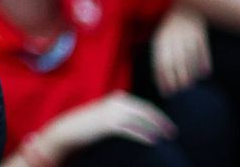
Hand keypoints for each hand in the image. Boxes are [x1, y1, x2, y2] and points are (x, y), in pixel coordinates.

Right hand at [37, 93, 175, 157]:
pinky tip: (153, 141)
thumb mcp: (105, 116)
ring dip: (156, 128)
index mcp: (117, 99)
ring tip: (166, 137)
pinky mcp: (108, 124)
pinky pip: (131, 129)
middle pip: (145, 110)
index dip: (157, 115)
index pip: (143, 105)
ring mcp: (112, 112)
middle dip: (161, 121)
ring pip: (141, 119)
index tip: (167, 125)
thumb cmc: (87, 127)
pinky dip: (144, 134)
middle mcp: (116, 102)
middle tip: (173, 132)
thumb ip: (120, 116)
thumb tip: (138, 124)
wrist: (67, 131)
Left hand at [151, 7, 210, 95]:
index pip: (161, 61)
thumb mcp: (161, 40)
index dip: (163, 77)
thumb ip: (160, 59)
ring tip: (189, 84)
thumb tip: (158, 82)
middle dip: (177, 76)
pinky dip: (204, 61)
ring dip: (189, 72)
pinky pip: (203, 50)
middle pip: (175, 60)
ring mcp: (187, 34)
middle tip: (179, 89)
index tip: (166, 91)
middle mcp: (174, 37)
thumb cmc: (170, 30)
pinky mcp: (200, 33)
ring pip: (189, 56)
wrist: (184, 7)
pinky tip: (204, 73)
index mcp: (162, 39)